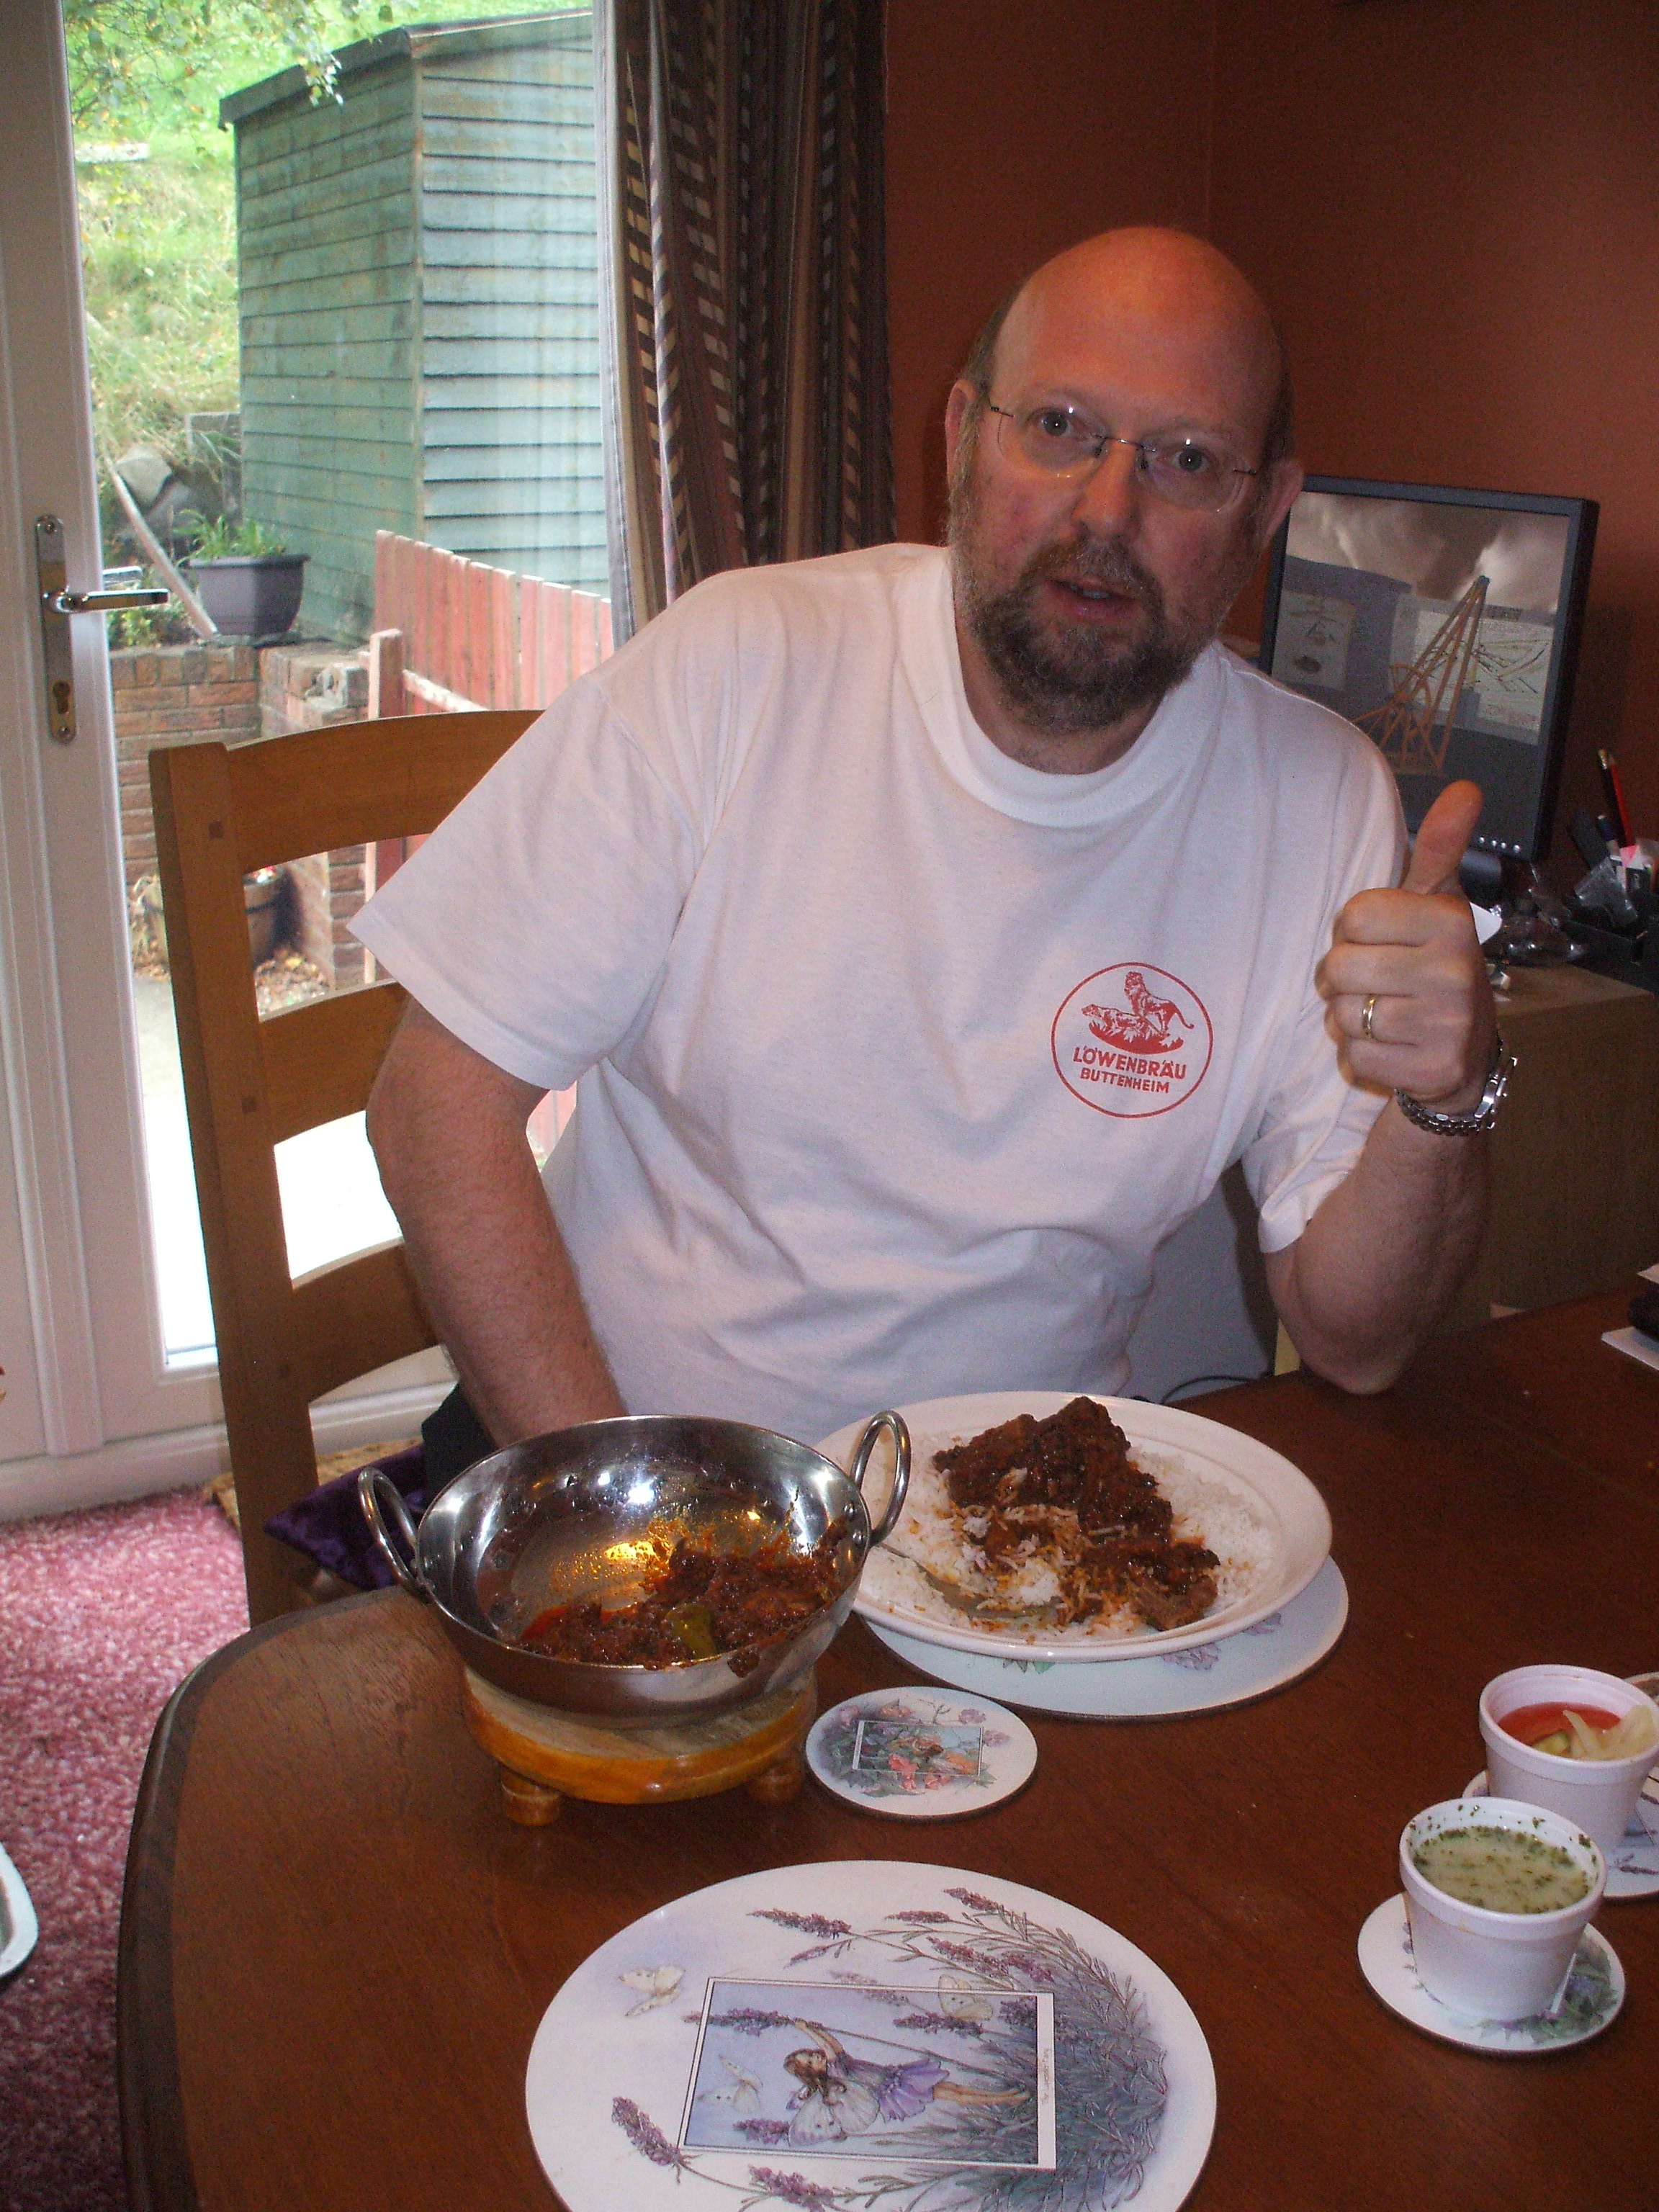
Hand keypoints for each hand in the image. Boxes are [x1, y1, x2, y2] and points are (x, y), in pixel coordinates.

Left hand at [1316, 781, 1496, 1113]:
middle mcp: (1455, 971)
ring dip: (1349, 1017)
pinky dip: (1361, 1054)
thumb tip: (1465, 788)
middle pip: (1338, 967)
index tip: (1379, 940)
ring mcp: (1446, 1025)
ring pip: (1342, 1014)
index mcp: (1451, 921)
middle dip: (1344, 977)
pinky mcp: (1431, 1070)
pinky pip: (1355, 1056)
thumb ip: (1440, 848)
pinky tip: (1392, 1045)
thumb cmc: (1435, 965)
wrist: (1465, 1054)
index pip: (1352, 915)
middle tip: (1377, 982)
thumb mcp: (1438, 905)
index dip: (1352, 931)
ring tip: (1385, 1013)